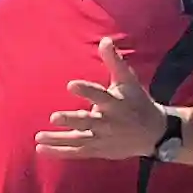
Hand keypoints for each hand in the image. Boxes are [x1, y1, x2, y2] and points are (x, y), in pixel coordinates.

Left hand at [34, 35, 171, 160]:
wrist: (154, 133)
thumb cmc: (137, 102)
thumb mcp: (128, 81)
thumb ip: (114, 62)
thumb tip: (104, 40)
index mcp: (115, 103)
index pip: (100, 96)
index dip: (86, 90)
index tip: (71, 84)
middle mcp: (108, 123)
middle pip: (88, 122)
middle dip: (72, 120)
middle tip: (54, 117)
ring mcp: (102, 139)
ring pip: (79, 140)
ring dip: (58, 140)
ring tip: (39, 137)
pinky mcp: (98, 150)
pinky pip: (77, 152)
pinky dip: (59, 152)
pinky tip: (41, 149)